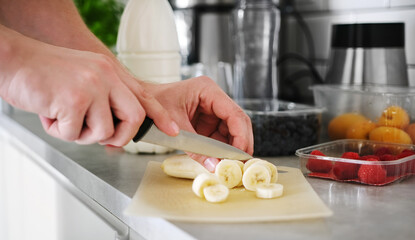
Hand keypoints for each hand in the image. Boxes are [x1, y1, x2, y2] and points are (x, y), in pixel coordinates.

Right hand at [0, 26, 178, 145]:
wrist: (13, 59)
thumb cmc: (45, 73)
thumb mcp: (84, 77)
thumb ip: (104, 98)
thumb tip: (114, 129)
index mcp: (110, 70)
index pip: (144, 95)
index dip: (160, 115)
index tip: (172, 130)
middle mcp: (106, 75)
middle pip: (134, 118)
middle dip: (120, 137)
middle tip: (100, 137)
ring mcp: (92, 86)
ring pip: (103, 131)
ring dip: (81, 134)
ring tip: (63, 118)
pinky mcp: (74, 99)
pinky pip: (75, 134)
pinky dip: (60, 131)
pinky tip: (50, 114)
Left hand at [141, 77, 253, 170]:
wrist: (140, 105)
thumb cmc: (153, 106)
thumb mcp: (175, 126)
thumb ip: (195, 147)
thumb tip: (214, 165)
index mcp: (207, 90)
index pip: (234, 113)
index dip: (241, 135)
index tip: (241, 154)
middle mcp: (214, 98)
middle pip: (237, 122)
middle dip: (240, 143)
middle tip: (242, 163)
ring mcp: (212, 110)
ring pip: (232, 131)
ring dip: (232, 148)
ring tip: (232, 165)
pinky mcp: (207, 122)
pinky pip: (220, 136)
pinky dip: (222, 149)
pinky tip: (222, 160)